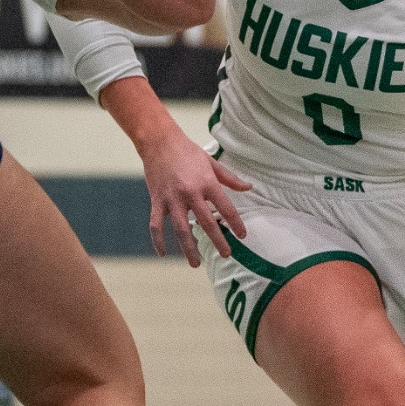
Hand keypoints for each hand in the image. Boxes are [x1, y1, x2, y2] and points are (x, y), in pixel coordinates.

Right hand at [137, 125, 250, 266]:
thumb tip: (248, 187)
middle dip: (218, 241)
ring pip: (181, 229)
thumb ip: (230, 178)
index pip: (226, 208)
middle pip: (206, 223)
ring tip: (195, 264)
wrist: (159, 141)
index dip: (236, 223)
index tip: (242, 236)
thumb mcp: (212, 163)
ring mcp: (171, 199)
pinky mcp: (156, 200)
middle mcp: (190, 193)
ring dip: (189, 249)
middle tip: (226, 255)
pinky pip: (156, 225)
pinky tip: (163, 254)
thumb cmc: (187, 151)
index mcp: (206, 183)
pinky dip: (158, 241)